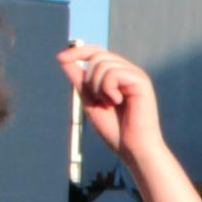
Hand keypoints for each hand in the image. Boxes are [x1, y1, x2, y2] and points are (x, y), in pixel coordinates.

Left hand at [60, 43, 163, 162]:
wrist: (133, 149)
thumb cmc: (115, 131)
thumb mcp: (90, 102)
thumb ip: (79, 81)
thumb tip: (63, 58)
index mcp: (119, 76)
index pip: (97, 53)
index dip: (78, 52)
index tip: (59, 58)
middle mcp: (129, 72)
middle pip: (97, 56)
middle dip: (89, 78)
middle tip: (99, 100)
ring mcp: (136, 75)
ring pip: (103, 63)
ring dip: (98, 86)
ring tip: (109, 103)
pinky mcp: (142, 81)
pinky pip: (114, 72)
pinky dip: (108, 88)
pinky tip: (117, 101)